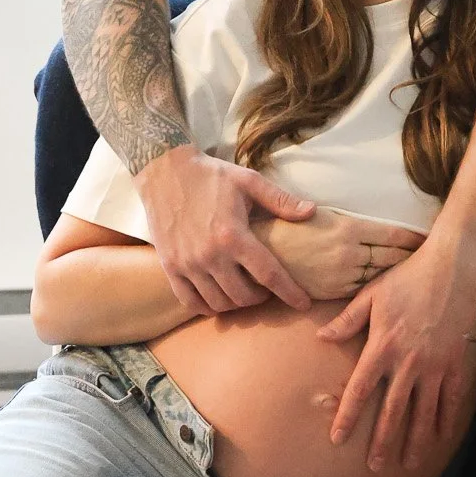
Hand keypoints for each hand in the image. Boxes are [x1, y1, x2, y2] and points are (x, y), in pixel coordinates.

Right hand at [134, 144, 316, 314]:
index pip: (270, 275)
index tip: (304, 303)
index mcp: (233, 235)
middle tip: (266, 288)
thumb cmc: (210, 175)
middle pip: (244, 296)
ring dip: (236, 303)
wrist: (163, 169)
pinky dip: (207, 306)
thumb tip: (312, 212)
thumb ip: (281, 200)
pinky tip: (218, 298)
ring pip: (219, 303)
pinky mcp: (170, 266)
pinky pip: (190, 302)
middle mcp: (210, 255)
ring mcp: (187, 264)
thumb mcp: (249, 181)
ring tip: (243, 291)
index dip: (290, 293)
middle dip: (261, 298)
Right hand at [258, 208, 424, 303]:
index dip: (413, 238)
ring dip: (399, 275)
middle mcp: (349, 253)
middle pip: (392, 256)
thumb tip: (378, 230)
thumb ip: (352, 224)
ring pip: (380, 275)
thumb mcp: (323, 215)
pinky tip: (392, 289)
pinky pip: (363, 290)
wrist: (262, 251)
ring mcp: (342, 275)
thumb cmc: (291, 227)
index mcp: (349, 228)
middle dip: (413, 257)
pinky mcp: (333, 292)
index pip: (392, 234)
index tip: (431, 238)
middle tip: (436, 258)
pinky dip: (378, 288)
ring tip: (420, 275)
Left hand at [317, 242, 475, 470]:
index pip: (360, 390)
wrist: (453, 269)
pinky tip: (440, 437)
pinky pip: (450, 398)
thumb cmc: (408, 278)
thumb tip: (322, 337)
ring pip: (423, 411)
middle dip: (382, 441)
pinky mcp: (455, 362)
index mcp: (382, 347)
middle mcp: (408, 363)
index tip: (338, 439)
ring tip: (408, 464)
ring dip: (415, 440)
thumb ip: (347, 320)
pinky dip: (445, 419)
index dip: (348, 416)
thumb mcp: (371, 294)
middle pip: (392, 410)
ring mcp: (435, 365)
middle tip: (374, 467)